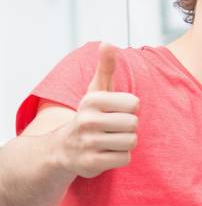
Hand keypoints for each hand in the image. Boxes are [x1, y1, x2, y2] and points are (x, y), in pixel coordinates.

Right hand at [60, 43, 138, 177]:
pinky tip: (106, 153)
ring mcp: (88, 142)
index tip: (115, 111)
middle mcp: (87, 120)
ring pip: (131, 142)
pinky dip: (120, 158)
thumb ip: (106, 67)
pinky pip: (125, 159)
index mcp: (92, 100)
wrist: (63, 149)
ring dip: (125, 143)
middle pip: (134, 124)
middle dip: (128, 127)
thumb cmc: (89, 116)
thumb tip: (108, 43)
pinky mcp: (91, 163)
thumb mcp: (96, 90)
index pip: (134, 103)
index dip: (130, 109)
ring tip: (109, 140)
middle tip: (113, 128)